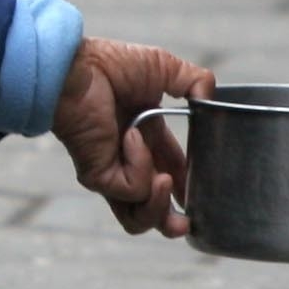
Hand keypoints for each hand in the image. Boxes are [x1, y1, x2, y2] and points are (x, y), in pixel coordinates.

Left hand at [51, 38, 210, 238]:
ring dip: (159, 207)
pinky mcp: (97, 176)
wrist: (78, 67)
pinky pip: (132, 189)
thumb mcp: (166, 68)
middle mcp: (126, 160)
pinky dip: (141, 166)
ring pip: (137, 218)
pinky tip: (131, 137)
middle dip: (173, 222)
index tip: (205, 189)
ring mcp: (110, 171)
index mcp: (144, 138)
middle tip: (188, 222)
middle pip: (150, 210)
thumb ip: (195, 81)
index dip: (186, 185)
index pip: (169, 173)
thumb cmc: (112, 65)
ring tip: (166, 181)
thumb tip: (209, 99)